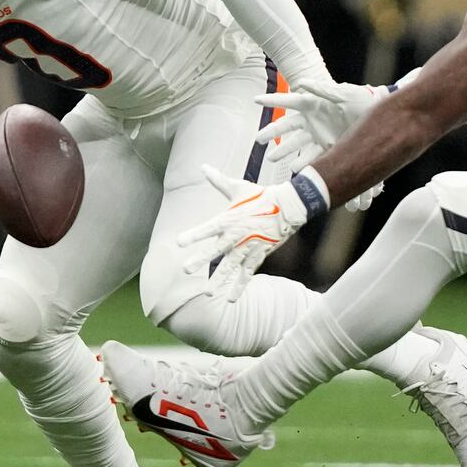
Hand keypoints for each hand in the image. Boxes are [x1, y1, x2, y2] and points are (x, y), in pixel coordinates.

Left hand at [177, 166, 315, 298]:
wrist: (288, 206)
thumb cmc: (261, 195)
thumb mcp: (239, 187)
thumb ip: (219, 180)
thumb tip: (203, 167)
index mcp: (229, 218)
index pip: (207, 228)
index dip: (193, 235)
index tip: (178, 243)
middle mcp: (237, 235)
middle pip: (216, 250)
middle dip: (201, 260)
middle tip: (186, 269)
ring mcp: (248, 247)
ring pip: (231, 266)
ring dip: (219, 280)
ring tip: (207, 293)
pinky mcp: (259, 254)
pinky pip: (247, 273)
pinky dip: (240, 286)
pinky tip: (231, 299)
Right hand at [259, 81, 386, 163]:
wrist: (377, 115)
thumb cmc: (359, 99)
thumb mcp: (342, 93)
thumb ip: (322, 89)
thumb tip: (302, 83)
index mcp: (312, 104)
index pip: (288, 101)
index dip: (272, 100)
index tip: (255, 100)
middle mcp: (312, 120)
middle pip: (286, 127)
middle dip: (272, 133)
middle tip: (258, 140)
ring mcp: (318, 134)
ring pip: (296, 144)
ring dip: (284, 152)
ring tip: (273, 159)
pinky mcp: (328, 146)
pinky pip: (313, 156)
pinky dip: (305, 163)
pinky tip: (297, 171)